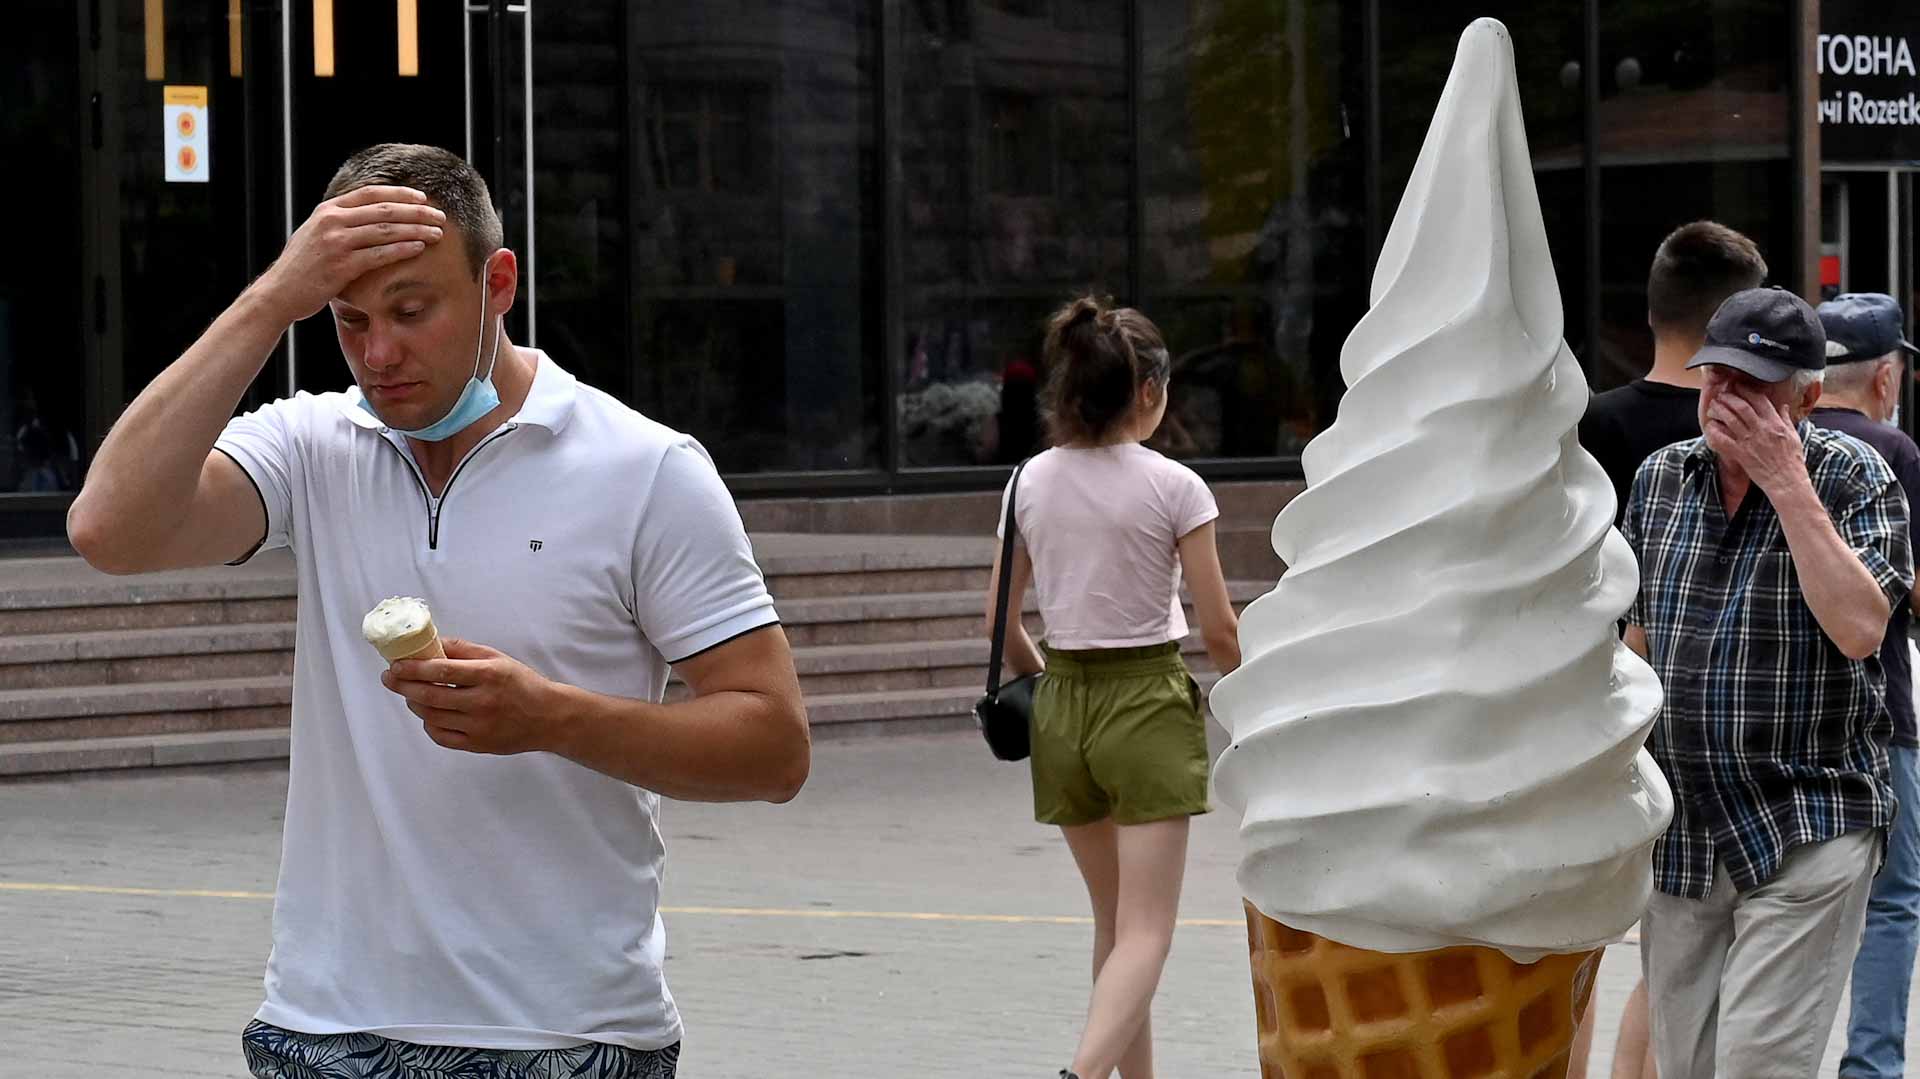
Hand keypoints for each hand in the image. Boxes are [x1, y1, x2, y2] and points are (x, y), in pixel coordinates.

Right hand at [254, 186, 446, 322]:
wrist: (279, 293)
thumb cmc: (302, 267)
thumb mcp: (316, 235)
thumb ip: (339, 223)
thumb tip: (366, 216)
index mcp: (328, 210)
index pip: (370, 193)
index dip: (399, 193)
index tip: (422, 197)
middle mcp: (332, 221)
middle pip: (384, 209)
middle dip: (416, 211)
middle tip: (440, 215)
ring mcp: (336, 243)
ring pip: (385, 230)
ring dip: (416, 229)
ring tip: (437, 232)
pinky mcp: (341, 266)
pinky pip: (379, 255)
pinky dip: (402, 249)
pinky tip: (420, 248)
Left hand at [381, 637, 563, 754]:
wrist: (548, 717)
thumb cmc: (522, 684)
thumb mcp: (498, 658)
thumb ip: (464, 650)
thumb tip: (432, 643)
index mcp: (488, 675)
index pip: (442, 670)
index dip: (414, 668)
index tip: (396, 664)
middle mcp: (483, 702)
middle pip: (431, 696)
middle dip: (403, 686)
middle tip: (390, 678)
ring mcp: (479, 726)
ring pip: (432, 717)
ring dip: (414, 704)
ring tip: (409, 694)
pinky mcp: (477, 745)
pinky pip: (442, 737)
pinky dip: (429, 725)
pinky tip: (428, 715)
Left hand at [1703, 385, 1807, 494]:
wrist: (1786, 481)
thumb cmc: (1792, 460)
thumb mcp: (1794, 436)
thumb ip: (1786, 419)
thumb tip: (1782, 406)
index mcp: (1776, 424)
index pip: (1760, 400)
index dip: (1747, 391)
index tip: (1739, 386)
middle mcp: (1762, 430)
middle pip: (1742, 407)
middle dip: (1730, 398)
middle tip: (1722, 394)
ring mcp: (1750, 442)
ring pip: (1731, 420)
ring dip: (1720, 410)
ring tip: (1714, 405)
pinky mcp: (1741, 454)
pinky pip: (1724, 440)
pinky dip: (1715, 432)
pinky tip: (1710, 426)